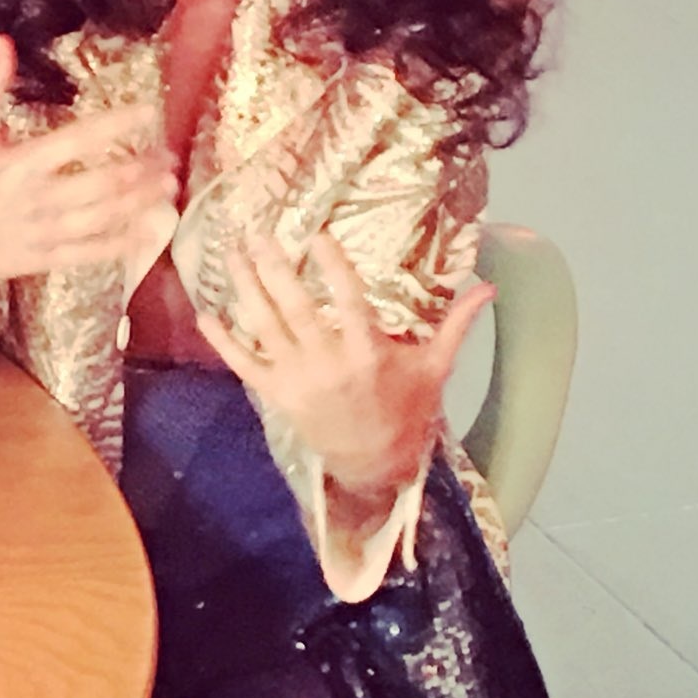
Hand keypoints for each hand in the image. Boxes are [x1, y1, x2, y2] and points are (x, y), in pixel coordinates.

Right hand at [0, 35, 173, 293]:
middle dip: (142, 169)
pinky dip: (124, 244)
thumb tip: (5, 42)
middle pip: (103, 183)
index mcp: (18, 163)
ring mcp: (43, 233)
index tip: (149, 112)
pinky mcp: (43, 260)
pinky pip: (92, 254)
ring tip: (169, 188)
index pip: (80, 139)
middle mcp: (36, 199)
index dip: (119, 124)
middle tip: (170, 157)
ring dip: (141, 203)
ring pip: (104, 218)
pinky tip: (149, 232)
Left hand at [196, 233, 492, 495]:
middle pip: (296, 311)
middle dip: (274, 270)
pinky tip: (207, 314)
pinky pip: (244, 365)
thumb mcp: (435, 369)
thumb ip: (456, 325)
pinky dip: (224, 342)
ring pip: (265, 329)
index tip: (318, 235)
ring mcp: (298, 381)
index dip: (333, 269)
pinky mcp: (277, 395)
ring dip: (246, 290)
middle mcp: (328, 366)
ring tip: (232, 254)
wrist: (374, 463)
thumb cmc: (407, 410)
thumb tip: (489, 286)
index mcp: (367, 356)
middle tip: (256, 233)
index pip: (349, 304)